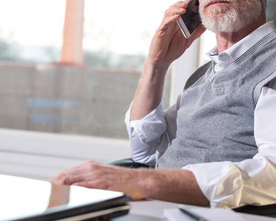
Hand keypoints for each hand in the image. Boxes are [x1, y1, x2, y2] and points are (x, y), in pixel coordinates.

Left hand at [49, 161, 208, 205]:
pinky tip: (65, 199)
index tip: (42, 192)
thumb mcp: (103, 178)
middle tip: (41, 197)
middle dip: (50, 188)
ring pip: (69, 182)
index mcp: (89, 167)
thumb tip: (73, 189)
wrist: (143, 181)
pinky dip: (71, 193)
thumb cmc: (125, 181)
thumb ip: (88, 182)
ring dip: (56, 190)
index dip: (51, 184)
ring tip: (48, 199)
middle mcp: (90, 168)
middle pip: (62, 178)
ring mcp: (96, 176)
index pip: (63, 175)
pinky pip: (82, 189)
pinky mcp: (102, 184)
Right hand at [146, 0, 205, 69]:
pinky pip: (165, 23)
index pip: (181, 10)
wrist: (162, 61)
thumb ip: (195, 33)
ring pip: (168, 13)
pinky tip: (177, 17)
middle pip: (173, 8)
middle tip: (187, 2)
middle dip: (180, 3)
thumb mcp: (187, 41)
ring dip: (176, 9)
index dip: (185, 1)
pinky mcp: (160, 32)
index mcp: (177, 24)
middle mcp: (170, 23)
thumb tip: (205, 26)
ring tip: (184, 8)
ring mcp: (164, 26)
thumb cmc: (172, 50)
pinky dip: (171, 18)